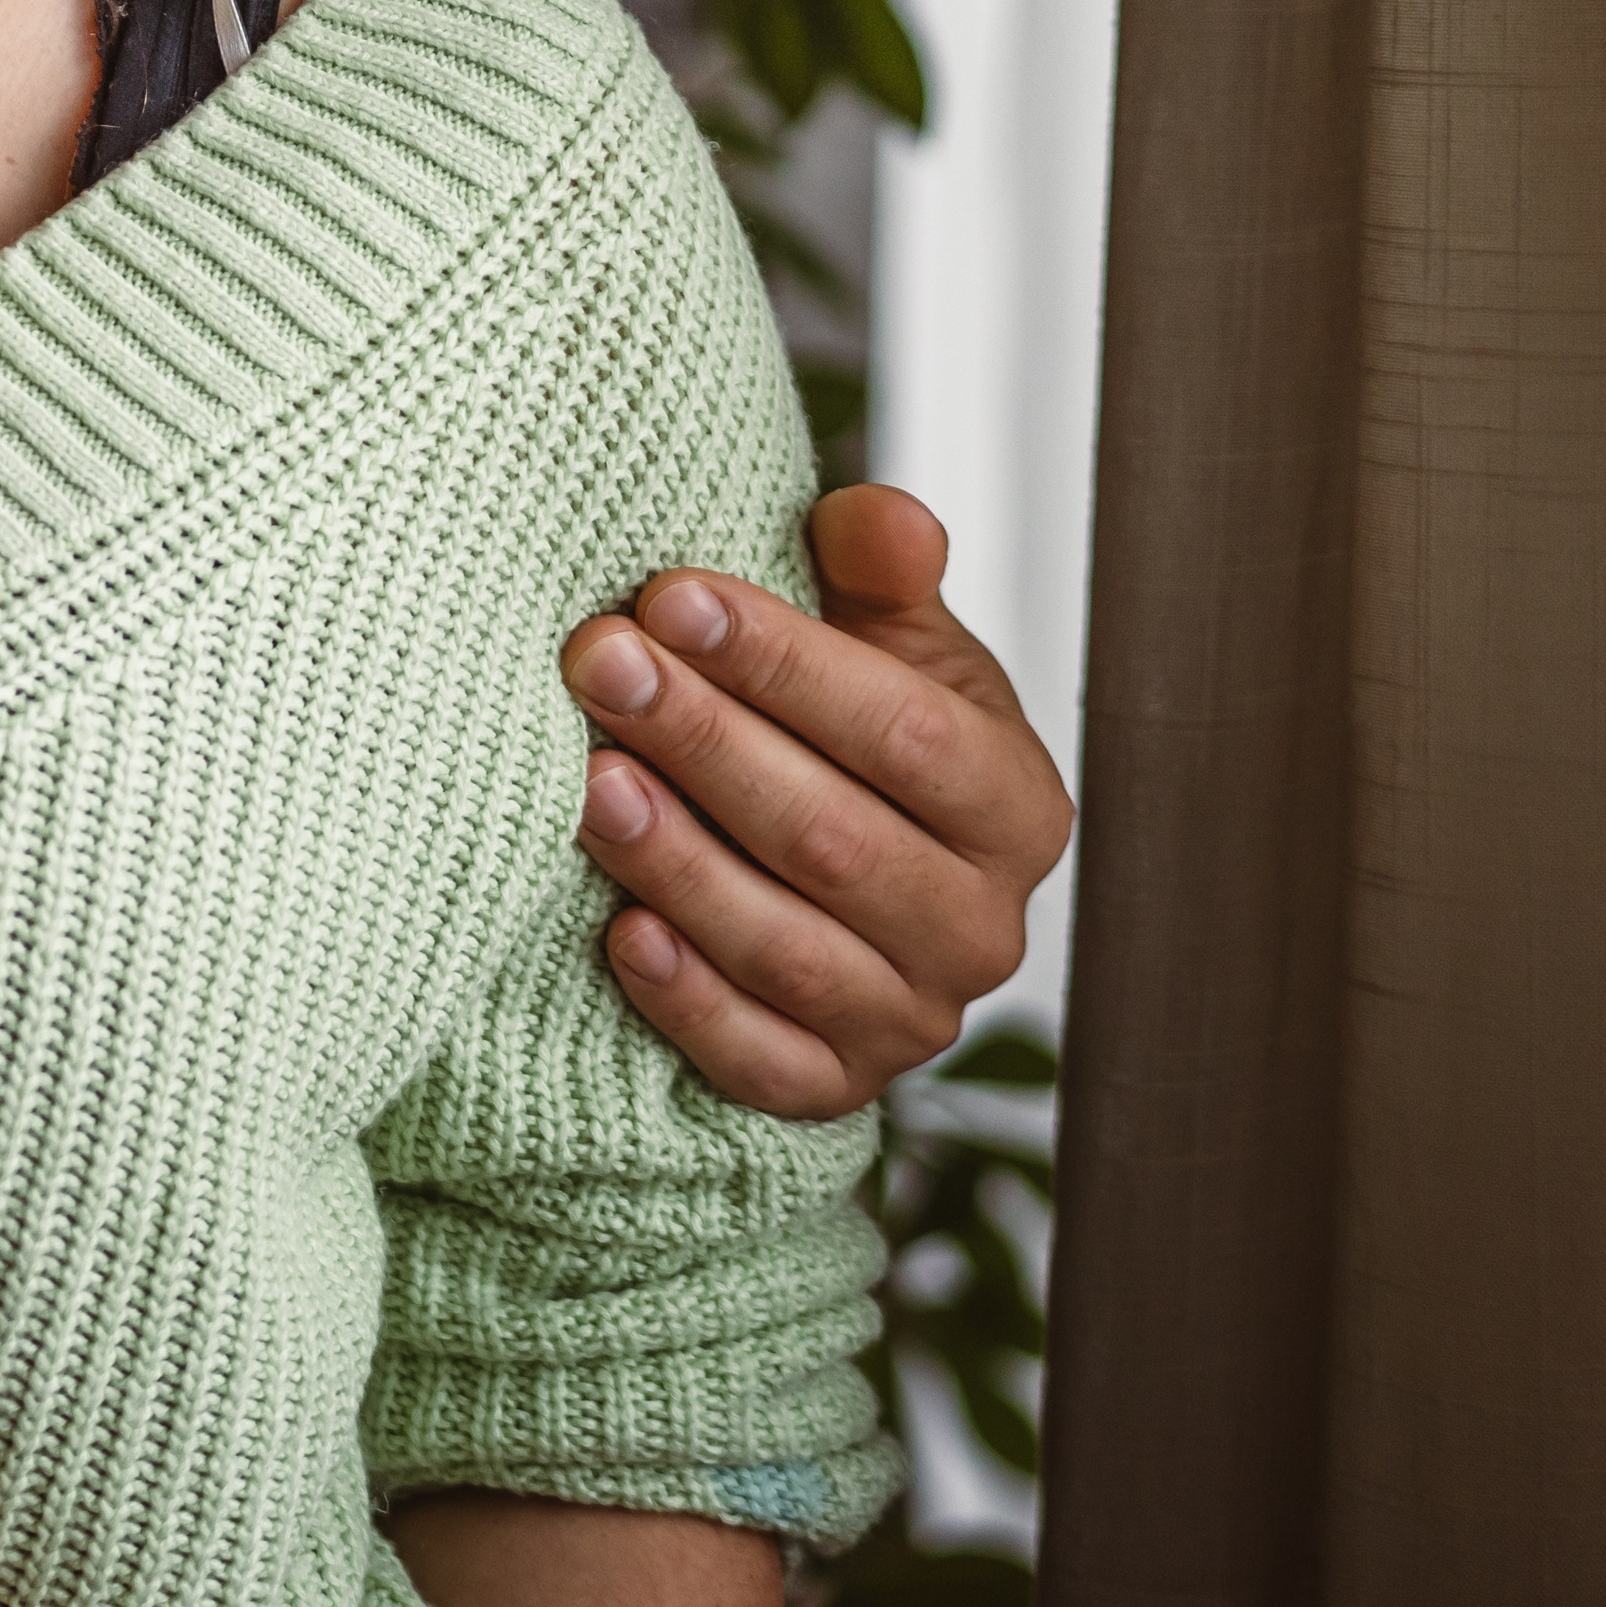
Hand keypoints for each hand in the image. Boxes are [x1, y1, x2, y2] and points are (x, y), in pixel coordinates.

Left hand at [562, 481, 1073, 1115]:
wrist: (840, 872)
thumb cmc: (860, 738)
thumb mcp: (891, 647)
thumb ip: (882, 578)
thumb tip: (881, 519)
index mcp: (1016, 807)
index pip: (908, 734)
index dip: (786, 663)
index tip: (673, 596)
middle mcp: (982, 928)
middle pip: (836, 839)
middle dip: (707, 745)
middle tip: (599, 665)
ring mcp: (914, 1019)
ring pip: (791, 950)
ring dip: (682, 865)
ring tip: (589, 783)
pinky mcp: (836, 1087)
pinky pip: (762, 1061)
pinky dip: (688, 1003)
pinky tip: (618, 934)